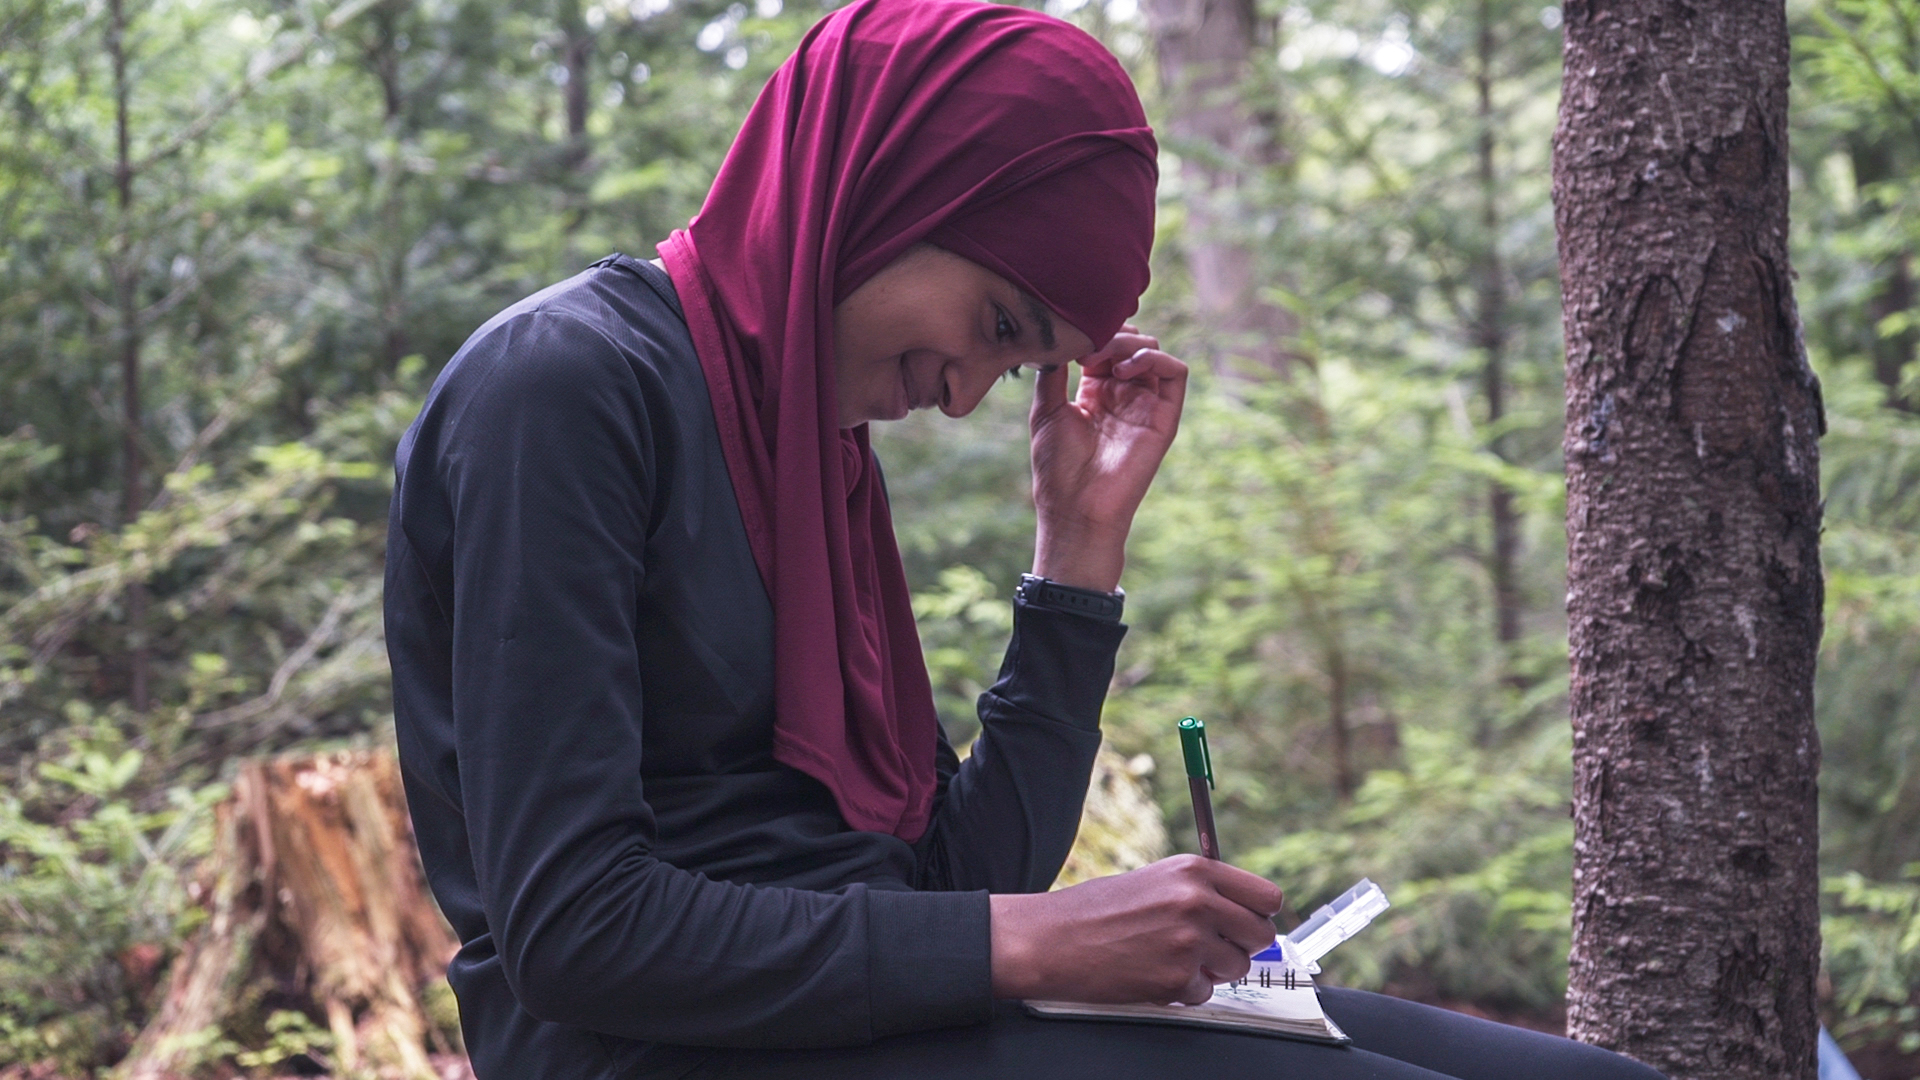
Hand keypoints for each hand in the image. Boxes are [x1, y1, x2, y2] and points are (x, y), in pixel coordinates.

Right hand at [988, 855, 1282, 1005]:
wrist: (1053, 940)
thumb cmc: (1095, 911)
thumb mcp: (1156, 879)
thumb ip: (1201, 890)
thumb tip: (1242, 911)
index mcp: (1195, 871)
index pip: (1267, 896)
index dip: (1258, 914)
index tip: (1246, 922)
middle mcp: (1198, 902)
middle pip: (1261, 934)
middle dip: (1241, 945)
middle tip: (1213, 947)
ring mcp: (1189, 941)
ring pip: (1238, 967)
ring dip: (1213, 969)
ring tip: (1173, 957)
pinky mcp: (1177, 978)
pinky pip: (1205, 992)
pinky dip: (1184, 990)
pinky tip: (1154, 972)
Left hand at [1029, 327, 1187, 592]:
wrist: (1076, 506)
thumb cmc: (1057, 467)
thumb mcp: (1046, 411)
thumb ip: (1052, 373)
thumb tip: (1054, 338)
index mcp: (1096, 392)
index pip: (1106, 345)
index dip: (1093, 334)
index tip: (1071, 343)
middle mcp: (1124, 395)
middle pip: (1132, 342)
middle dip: (1111, 334)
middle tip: (1087, 348)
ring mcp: (1146, 404)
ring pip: (1154, 350)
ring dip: (1130, 343)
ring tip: (1102, 358)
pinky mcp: (1164, 417)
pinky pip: (1176, 373)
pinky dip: (1155, 358)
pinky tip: (1125, 369)